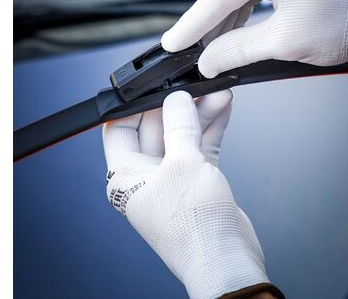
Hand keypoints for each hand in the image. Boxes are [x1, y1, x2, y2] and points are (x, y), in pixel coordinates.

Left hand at [102, 90, 277, 298]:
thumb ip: (179, 127)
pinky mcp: (196, 179)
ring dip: (199, 113)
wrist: (227, 260)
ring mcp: (172, 177)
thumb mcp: (183, 166)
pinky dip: (211, 127)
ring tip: (216, 93)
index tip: (156, 86)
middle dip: (177, 105)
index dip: (136, 105)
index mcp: (126, 175)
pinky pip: (200, 145)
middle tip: (194, 87)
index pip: (120, 128)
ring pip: (182, 135)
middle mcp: (146, 176)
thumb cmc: (194, 230)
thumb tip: (177, 99)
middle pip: (155, 127)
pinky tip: (222, 108)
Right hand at [162, 0, 347, 77]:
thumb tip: (207, 59)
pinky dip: (244, 13)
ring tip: (207, 48)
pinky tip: (232, 33)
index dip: (191, 24)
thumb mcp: (286, 41)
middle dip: (207, 24)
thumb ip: (237, 50)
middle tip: (186, 50)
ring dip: (224, 21)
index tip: (171, 43)